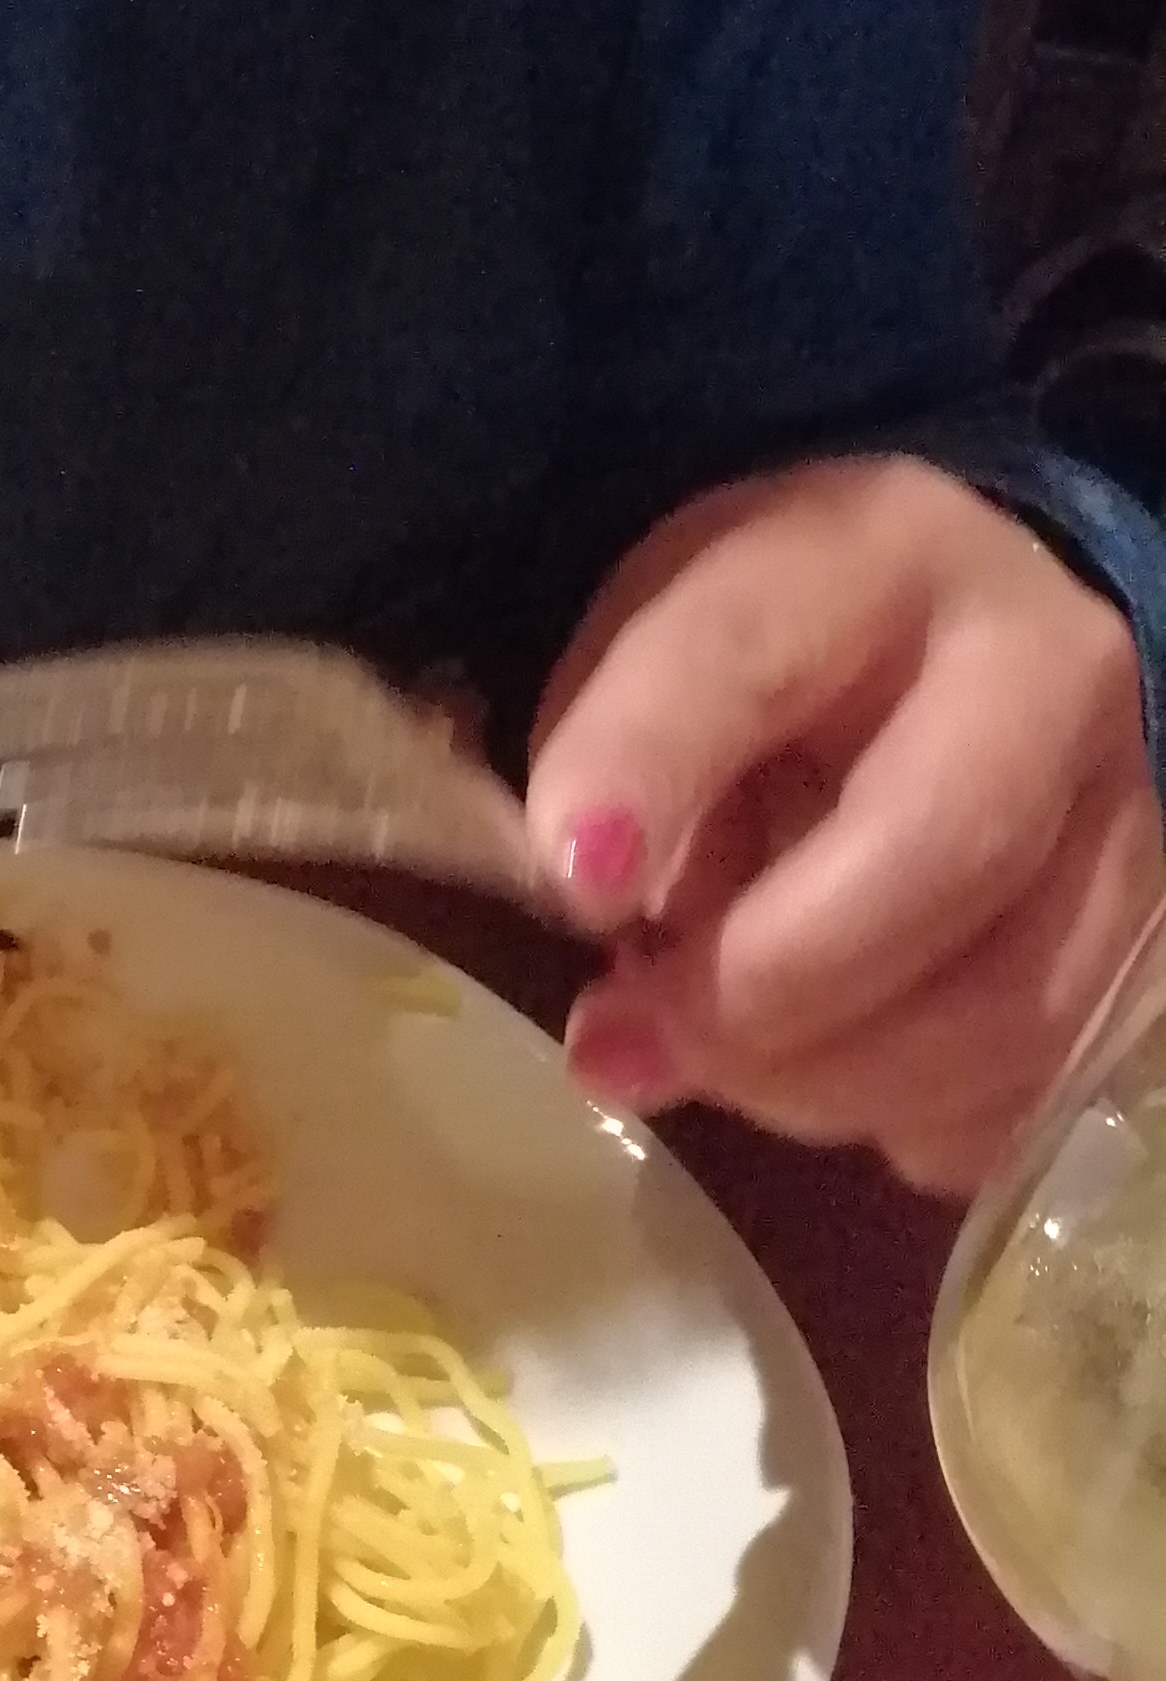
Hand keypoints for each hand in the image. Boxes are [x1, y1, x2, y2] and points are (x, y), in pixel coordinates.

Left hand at [524, 457, 1165, 1199]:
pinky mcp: (1152, 944)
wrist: (977, 660)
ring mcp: (1127, 817)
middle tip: (622, 1044)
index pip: (752, 651)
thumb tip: (588, 895)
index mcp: (869, 556)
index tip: (573, 882)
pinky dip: (913, 1123)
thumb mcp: (669, 645)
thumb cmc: (784, 660)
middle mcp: (1039, 671)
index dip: (653, 767)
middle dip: (757, 985)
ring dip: (825, 1081)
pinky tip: (831, 1084)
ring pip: (1006, 1004)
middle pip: (936, 853)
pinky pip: (1037, 1089)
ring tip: (703, 1069)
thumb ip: (613, 748)